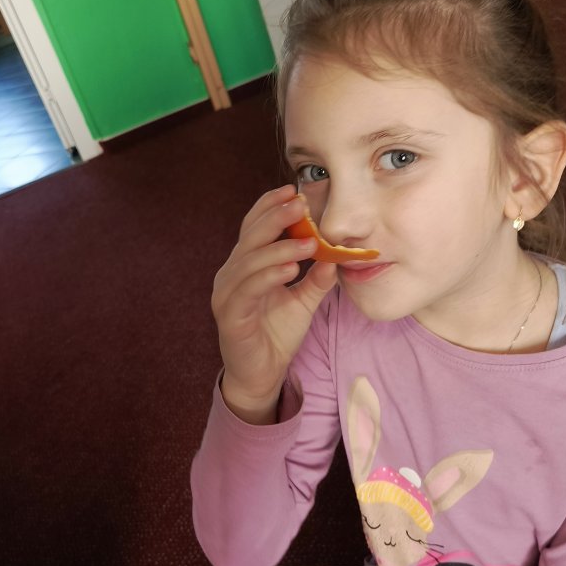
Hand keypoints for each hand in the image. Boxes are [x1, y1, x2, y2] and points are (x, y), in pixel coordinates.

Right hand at [212, 185, 337, 420]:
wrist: (261, 374)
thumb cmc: (276, 334)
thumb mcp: (303, 302)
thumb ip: (318, 279)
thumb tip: (337, 255)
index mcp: (245, 266)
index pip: (254, 227)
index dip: (271, 206)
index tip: (295, 191)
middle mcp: (231, 274)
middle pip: (251, 236)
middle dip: (276, 217)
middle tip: (302, 203)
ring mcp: (227, 293)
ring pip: (250, 260)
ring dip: (280, 247)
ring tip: (309, 241)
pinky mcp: (230, 314)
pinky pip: (249, 289)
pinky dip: (270, 275)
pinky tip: (291, 268)